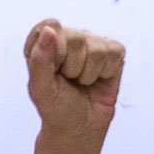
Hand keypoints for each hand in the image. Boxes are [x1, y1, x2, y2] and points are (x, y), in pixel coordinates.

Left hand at [23, 19, 124, 137]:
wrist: (80, 127)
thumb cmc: (56, 107)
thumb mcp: (40, 89)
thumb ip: (39, 59)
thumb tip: (50, 29)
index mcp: (43, 41)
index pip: (49, 26)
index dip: (54, 52)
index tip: (53, 71)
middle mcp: (68, 36)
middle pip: (76, 38)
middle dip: (72, 67)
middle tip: (69, 81)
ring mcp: (92, 42)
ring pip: (97, 49)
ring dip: (88, 74)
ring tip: (82, 82)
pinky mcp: (113, 50)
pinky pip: (114, 53)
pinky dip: (106, 73)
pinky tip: (98, 80)